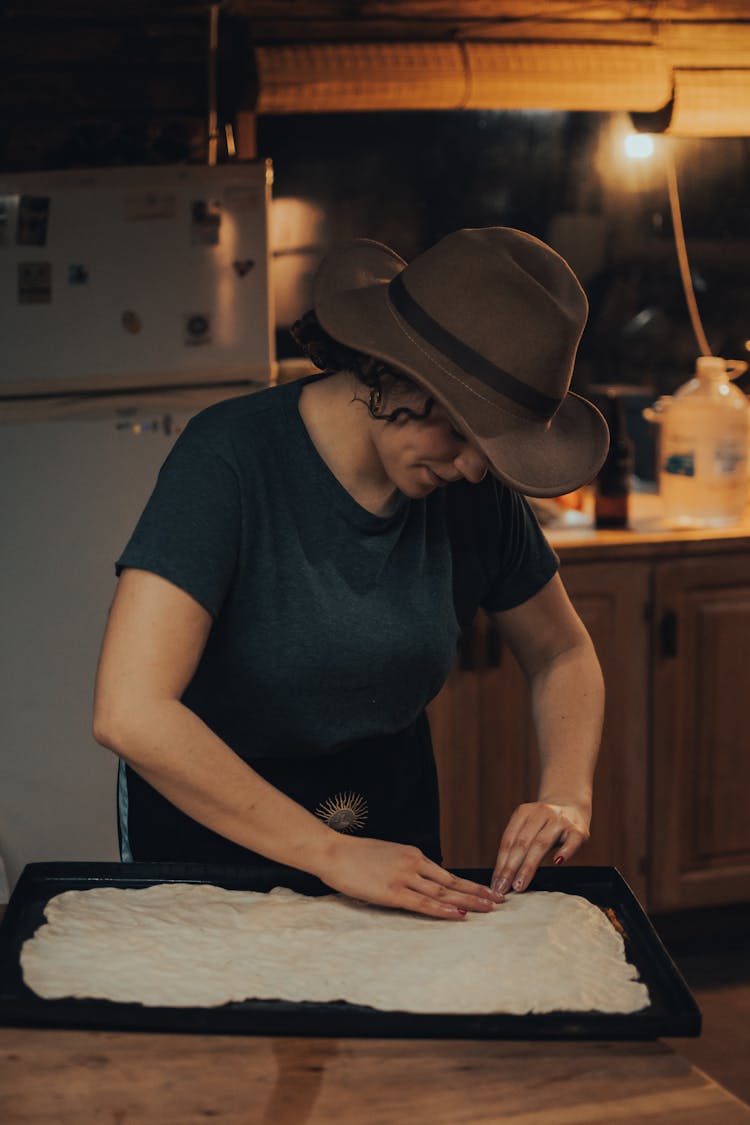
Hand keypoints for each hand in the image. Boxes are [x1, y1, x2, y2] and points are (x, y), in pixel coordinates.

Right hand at [318, 834, 502, 919]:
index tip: (486, 890)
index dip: (468, 883)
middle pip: (451, 882)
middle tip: (499, 901)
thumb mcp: (388, 854)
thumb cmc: (356, 855)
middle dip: (477, 892)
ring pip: (443, 892)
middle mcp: (414, 864)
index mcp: (413, 854)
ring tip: (488, 909)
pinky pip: (423, 903)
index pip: (446, 873)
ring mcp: (404, 878)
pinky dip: (443, 909)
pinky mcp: (392, 892)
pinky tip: (458, 914)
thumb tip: (421, 879)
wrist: (334, 852)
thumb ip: (406, 865)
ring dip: (468, 901)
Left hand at [490, 801, 590, 895]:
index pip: (509, 840)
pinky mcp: (578, 829)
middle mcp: (541, 813)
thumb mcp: (529, 827)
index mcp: (524, 812)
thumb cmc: (545, 824)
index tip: (495, 884)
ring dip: (528, 866)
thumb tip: (501, 877)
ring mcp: (560, 820)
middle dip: (511, 868)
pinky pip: (571, 841)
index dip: (501, 863)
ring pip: (541, 843)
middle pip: (522, 843)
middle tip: (503, 888)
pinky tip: (557, 862)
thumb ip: (518, 846)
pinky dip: (564, 851)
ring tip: (520, 884)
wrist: (572, 805)